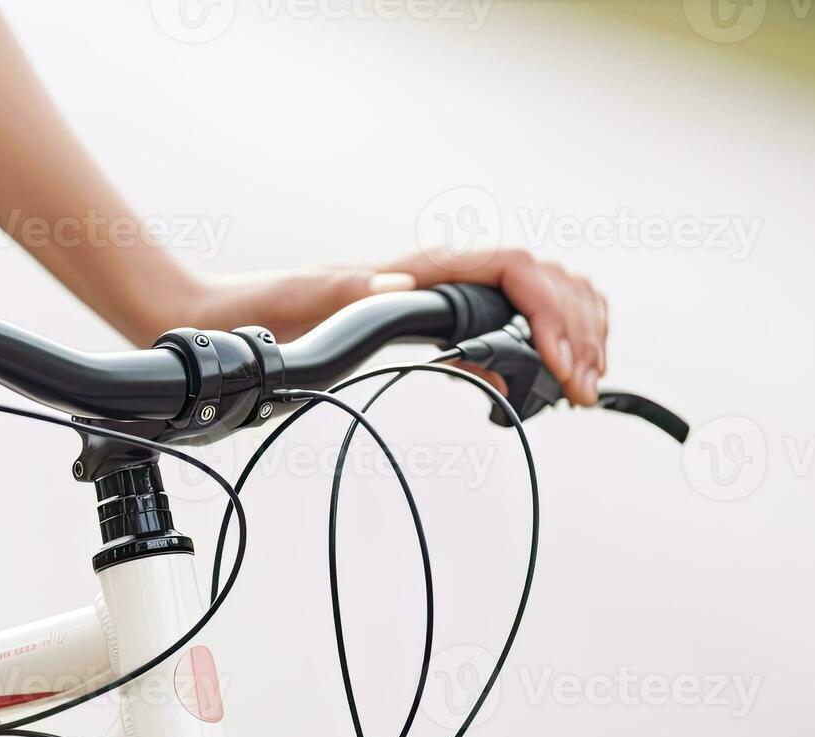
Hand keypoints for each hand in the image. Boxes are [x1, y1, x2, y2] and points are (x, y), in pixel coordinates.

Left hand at [158, 249, 609, 405]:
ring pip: (533, 300)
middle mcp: (437, 279)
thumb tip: (399, 285)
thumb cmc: (262, 310)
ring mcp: (438, 300)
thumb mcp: (304, 298)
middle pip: (542, 282)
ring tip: (580, 386)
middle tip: (586, 387)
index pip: (516, 270)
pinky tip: (540, 385)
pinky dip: (536, 350)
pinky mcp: (429, 324)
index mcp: (420, 270)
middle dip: (577, 330)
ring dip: (569, 336)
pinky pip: (502, 328)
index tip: (567, 363)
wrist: (229, 323)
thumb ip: (350, 288)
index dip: (554, 313)